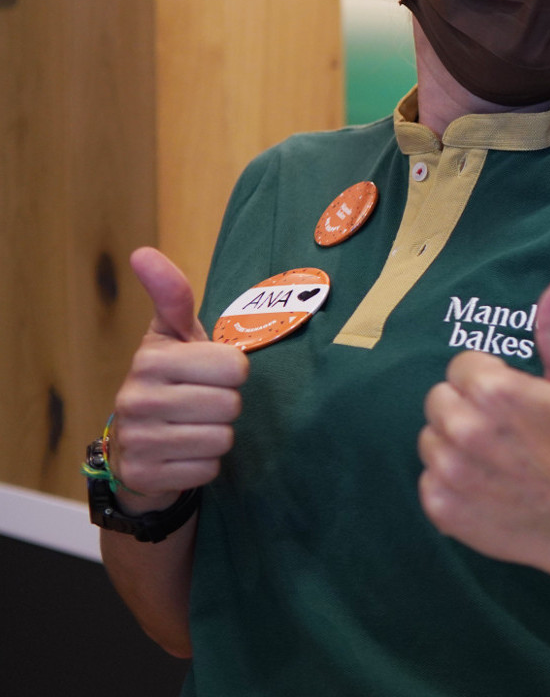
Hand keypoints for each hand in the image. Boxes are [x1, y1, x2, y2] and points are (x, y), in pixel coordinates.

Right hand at [109, 248, 249, 513]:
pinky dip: (204, 465)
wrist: (140, 447)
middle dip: (226, 406)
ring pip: (221, 438)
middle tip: (202, 404)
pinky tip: (183, 455)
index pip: (235, 366)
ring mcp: (136, 439)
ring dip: (217, 437)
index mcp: (151, 358)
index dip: (233, 372)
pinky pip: (207, 469)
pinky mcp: (143, 475)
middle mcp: (136, 397)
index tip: (210, 374)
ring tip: (193, 428)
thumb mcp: (175, 337)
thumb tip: (143, 252)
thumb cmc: (172, 382)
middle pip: (231, 405)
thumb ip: (172, 297)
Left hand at [418, 273, 549, 572]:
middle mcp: (463, 429)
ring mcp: (449, 472)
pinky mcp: (442, 508)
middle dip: (467, 408)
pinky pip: (428, 479)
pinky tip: (487, 485)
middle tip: (506, 429)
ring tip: (496, 458)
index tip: (516, 401)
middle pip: (440, 399)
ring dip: (455, 443)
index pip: (462, 366)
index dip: (491, 379)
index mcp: (494, 391)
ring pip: (430, 438)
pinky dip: (450, 482)